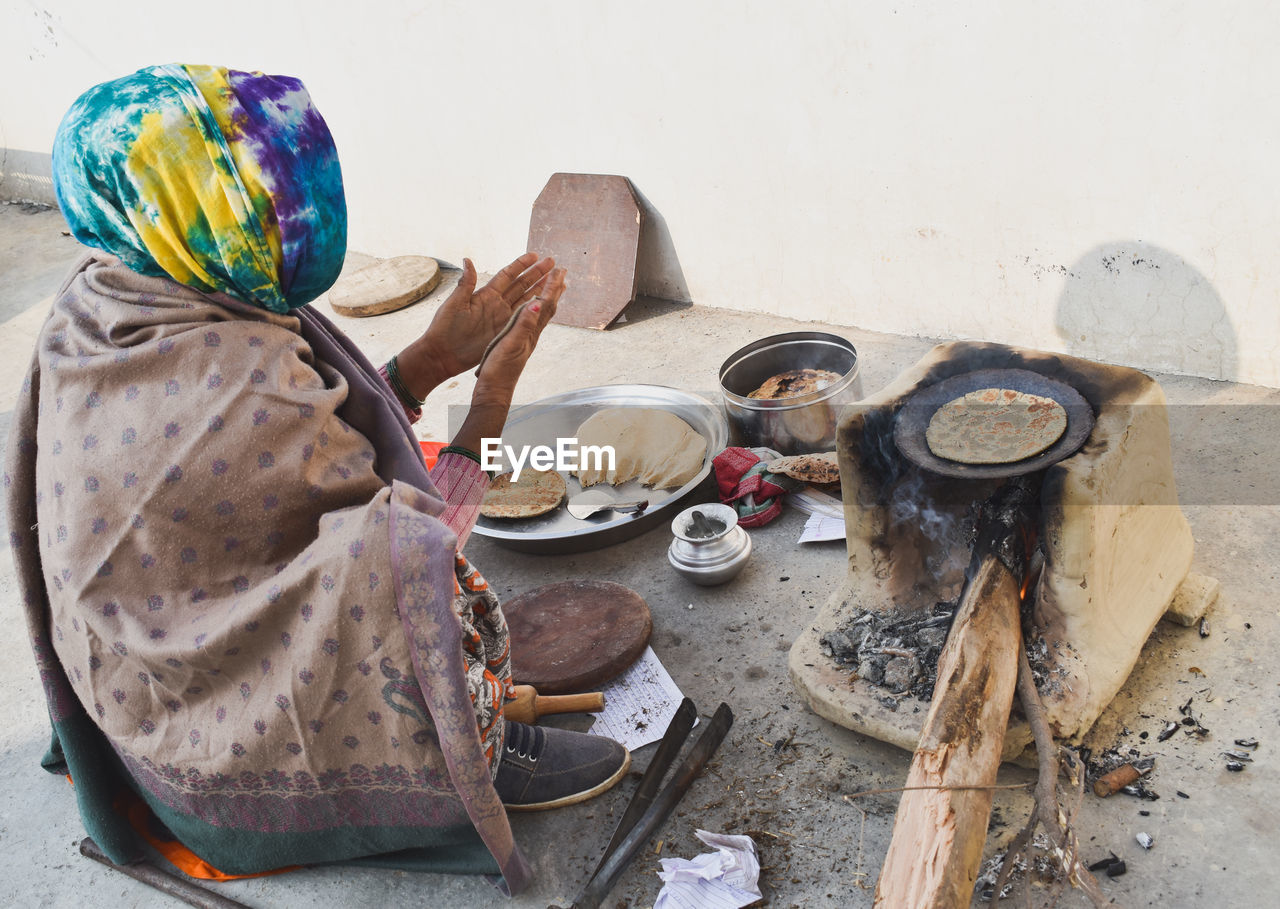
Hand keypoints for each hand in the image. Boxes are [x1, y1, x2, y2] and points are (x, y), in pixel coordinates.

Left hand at [395, 254, 555, 399]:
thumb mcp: (455, 303)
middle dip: (537, 273)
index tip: (535, 255)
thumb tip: (468, 260)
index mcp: (485, 294)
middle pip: (521, 285)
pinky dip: (535, 310)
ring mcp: (502, 318)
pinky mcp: (505, 331)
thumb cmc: (445, 328)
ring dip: (540, 289)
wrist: (443, 354)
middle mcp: (497, 304)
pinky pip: (523, 318)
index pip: (507, 275)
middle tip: (552, 262)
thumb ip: (466, 283)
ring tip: (555, 280)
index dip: (521, 265)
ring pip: (526, 300)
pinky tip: (546, 303)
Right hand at [450, 266, 565, 451]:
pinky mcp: (519, 345)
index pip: (545, 304)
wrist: (494, 392)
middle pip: (548, 307)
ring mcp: (526, 340)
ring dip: (548, 298)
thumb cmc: (500, 371)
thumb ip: (523, 324)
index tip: (558, 269)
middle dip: (555, 289)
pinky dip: (535, 310)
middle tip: (562, 272)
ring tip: (554, 287)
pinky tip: (531, 311)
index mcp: (530, 332)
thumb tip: (537, 303)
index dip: (552, 286)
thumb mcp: (510, 344)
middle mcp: (532, 335)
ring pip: (542, 314)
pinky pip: (531, 322)